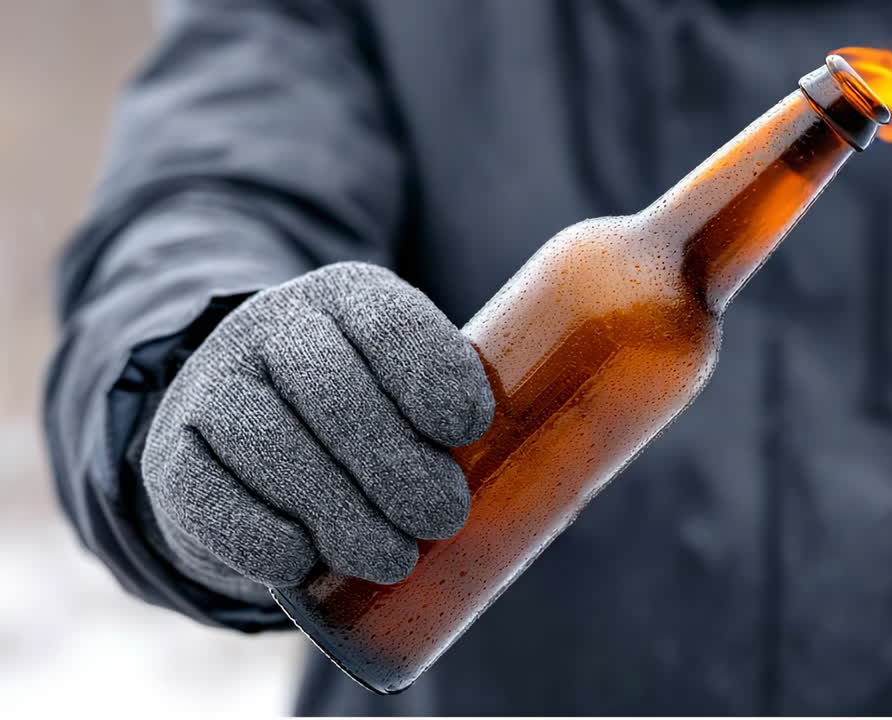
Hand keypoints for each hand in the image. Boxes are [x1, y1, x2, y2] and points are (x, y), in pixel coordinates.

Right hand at [141, 262, 493, 586]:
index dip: (432, 374)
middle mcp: (272, 325)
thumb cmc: (367, 410)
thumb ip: (458, 414)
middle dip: (397, 465)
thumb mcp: (410, 383)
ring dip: (339, 513)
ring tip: (391, 558)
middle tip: (443, 518)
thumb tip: (537, 486)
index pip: (390, 322)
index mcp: (349, 297)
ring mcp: (213, 384)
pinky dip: (262, 537)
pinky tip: (301, 562)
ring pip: (273, 447)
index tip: (469, 430)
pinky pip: (210, 497)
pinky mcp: (170, 455)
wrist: (247, 422)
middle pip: (334, 392)